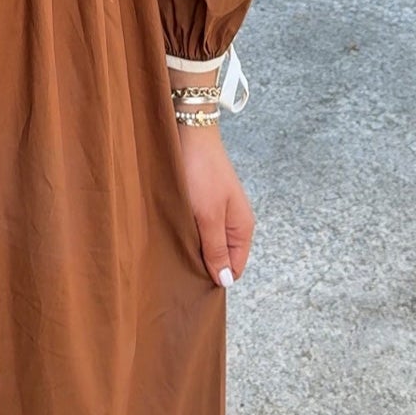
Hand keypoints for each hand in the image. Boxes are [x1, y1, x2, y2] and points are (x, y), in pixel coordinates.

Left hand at [178, 126, 254, 286]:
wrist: (190, 134)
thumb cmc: (201, 173)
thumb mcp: (208, 216)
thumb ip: (216, 249)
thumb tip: (226, 281)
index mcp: (242, 229)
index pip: (234, 269)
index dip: (216, 277)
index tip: (191, 279)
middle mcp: (234, 223)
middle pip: (221, 257)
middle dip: (202, 263)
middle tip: (178, 263)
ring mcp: (219, 212)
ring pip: (208, 243)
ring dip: (192, 247)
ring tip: (173, 245)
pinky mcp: (205, 203)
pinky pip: (199, 228)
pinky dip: (187, 232)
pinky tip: (173, 230)